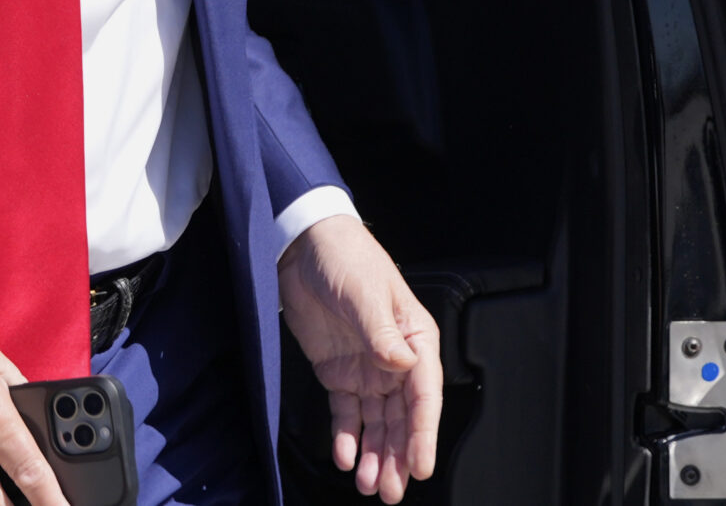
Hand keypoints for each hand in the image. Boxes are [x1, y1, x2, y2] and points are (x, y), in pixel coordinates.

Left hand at [277, 216, 441, 501]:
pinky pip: (346, 413)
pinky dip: (346, 437)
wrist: (301, 243)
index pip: (423, 395)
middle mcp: (395, 359)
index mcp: (414, 339)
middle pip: (402, 419)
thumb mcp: (364, 291)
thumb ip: (381, 332)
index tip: (420, 465)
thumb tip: (401, 364)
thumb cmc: (345, 256)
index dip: (423, 433)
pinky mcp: (338, 373)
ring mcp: (367, 369)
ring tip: (369, 485)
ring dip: (375, 455)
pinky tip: (345, 457)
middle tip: (391, 491)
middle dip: (399, 457)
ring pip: (377, 423)